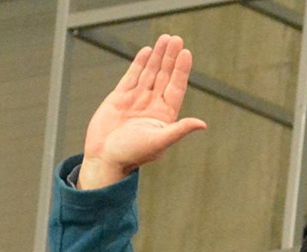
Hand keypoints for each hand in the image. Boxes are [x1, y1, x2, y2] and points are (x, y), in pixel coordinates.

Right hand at [78, 33, 206, 189]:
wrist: (104, 158)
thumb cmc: (132, 154)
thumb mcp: (159, 142)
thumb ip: (179, 130)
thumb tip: (202, 124)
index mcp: (164, 115)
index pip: (176, 87)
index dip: (181, 70)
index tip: (186, 53)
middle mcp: (152, 105)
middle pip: (164, 76)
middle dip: (170, 58)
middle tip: (176, 39)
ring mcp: (136, 100)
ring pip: (149, 73)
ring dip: (157, 56)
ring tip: (164, 39)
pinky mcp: (119, 97)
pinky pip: (131, 76)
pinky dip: (139, 64)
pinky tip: (147, 51)